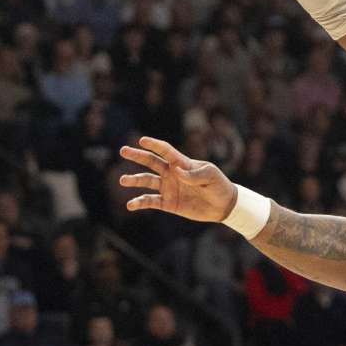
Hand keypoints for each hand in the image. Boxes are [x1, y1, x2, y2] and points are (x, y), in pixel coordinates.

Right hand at [119, 136, 237, 222]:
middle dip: (137, 156)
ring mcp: (168, 188)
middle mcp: (172, 174)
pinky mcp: (168, 203)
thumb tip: (177, 172)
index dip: (154, 145)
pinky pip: (150, 201)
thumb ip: (194, 174)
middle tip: (123, 150)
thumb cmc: (218, 185)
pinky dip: (140, 203)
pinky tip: (131, 205)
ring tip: (123, 180)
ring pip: (147, 181)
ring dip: (134, 180)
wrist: (223, 206)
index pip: (166, 151)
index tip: (142, 140)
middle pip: (151, 162)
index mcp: (183, 164)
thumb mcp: (211, 176)